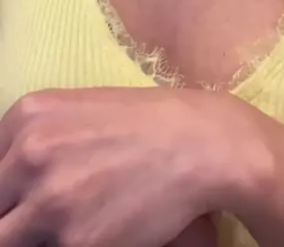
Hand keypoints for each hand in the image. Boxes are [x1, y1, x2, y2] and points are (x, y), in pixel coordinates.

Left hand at [0, 87, 248, 246]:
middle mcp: (29, 153)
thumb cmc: (147, 124)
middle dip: (12, 217)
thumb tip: (9, 180)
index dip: (5, 193)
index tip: (17, 202)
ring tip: (67, 226)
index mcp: (27, 115)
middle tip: (41, 218)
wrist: (202, 144)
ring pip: (7, 238)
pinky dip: (63, 245)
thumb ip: (35, 141)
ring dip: (32, 235)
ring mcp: (50, 199)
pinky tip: (90, 233)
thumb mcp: (79, 112)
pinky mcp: (75, 241)